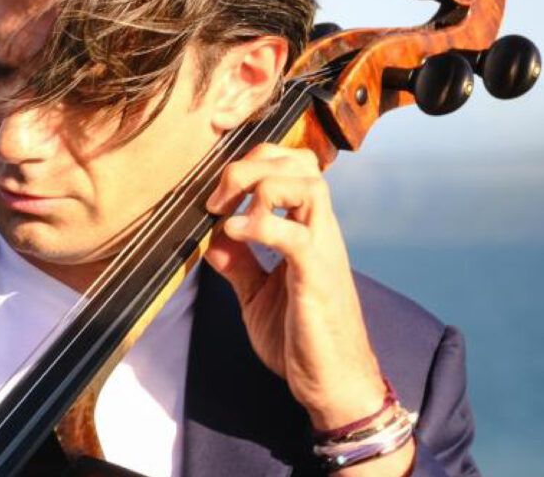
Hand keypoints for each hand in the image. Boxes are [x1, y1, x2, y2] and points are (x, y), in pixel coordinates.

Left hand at [201, 143, 385, 429]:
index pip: (293, 166)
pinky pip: (297, 235)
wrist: (333, 383)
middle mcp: (320, 232)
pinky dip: (262, 225)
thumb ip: (238, 264)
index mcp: (307, 230)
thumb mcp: (257, 295)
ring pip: (309, 185)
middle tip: (216, 198)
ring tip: (228, 215)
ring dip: (261, 186)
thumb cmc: (301, 340)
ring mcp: (323, 252)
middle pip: (301, 163)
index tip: (218, 191)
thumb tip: (210, 240)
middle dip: (252, 163)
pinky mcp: (317, 279)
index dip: (254, 160)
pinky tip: (235, 235)